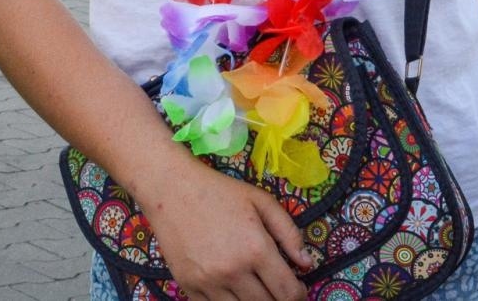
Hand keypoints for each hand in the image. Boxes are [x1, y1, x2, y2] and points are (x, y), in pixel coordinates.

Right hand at [140, 162, 308, 300]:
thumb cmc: (219, 192)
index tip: (297, 288)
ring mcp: (209, 283)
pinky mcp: (189, 287)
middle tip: (276, 286)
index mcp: (255, 249)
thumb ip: (289, 233)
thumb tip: (307, 264)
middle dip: (278, 299)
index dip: (299, 294)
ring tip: (255, 286)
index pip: (288, 292)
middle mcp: (233, 271)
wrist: (170, 188)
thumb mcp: (261, 201)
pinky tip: (232, 287)